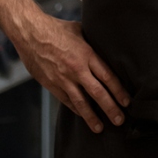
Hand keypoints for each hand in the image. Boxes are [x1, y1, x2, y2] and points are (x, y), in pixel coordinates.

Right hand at [12, 14, 130, 132]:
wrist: (30, 34)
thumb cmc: (56, 29)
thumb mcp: (80, 31)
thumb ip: (92, 42)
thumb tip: (105, 45)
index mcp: (87, 54)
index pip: (108, 76)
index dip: (118, 91)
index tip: (127, 101)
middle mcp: (77, 69)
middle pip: (98, 92)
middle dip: (110, 108)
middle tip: (120, 120)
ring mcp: (63, 79)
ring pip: (81, 102)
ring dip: (92, 116)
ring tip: (100, 128)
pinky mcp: (51, 84)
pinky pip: (66, 100)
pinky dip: (76, 109)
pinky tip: (83, 116)